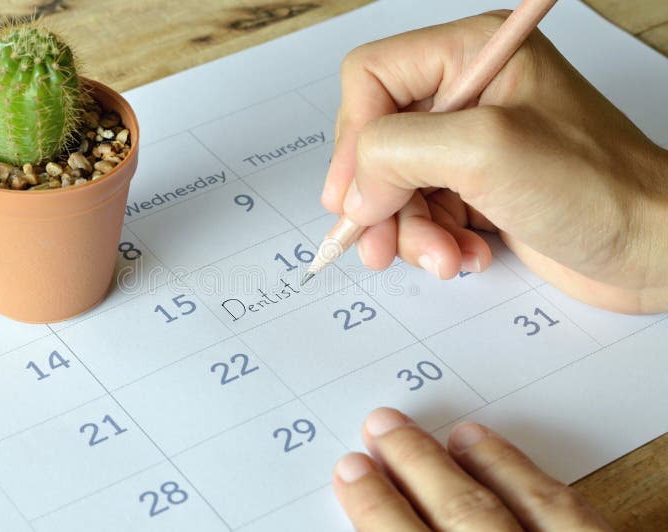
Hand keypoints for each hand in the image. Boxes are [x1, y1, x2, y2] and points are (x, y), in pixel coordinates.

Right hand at [322, 11, 667, 313]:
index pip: (371, 77)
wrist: (651, 249)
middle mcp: (465, 93)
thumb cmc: (596, 188)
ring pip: (394, 185)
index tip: (357, 197)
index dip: (354, 138)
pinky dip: (434, 244)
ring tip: (445, 258)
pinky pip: (421, 213)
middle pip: (376, 139)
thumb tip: (354, 189)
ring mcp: (469, 144)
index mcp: (470, 54)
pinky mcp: (475, 188)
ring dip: (410, 232)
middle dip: (380, 199)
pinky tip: (466, 256)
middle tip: (382, 244)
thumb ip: (397, 152)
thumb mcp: (486, 152)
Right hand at [332, 407, 609, 530]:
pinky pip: (568, 509)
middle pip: (457, 513)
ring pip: (513, 502)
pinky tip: (490, 446)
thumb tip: (372, 516)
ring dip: (466, 462)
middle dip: (414, 466)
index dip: (374, 508)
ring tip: (433, 430)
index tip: (350, 473)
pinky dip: (525, 474)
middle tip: (380, 427)